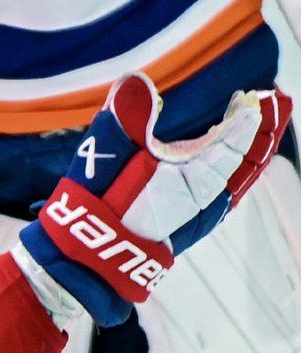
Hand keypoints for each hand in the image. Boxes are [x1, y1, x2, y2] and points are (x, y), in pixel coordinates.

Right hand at [18, 73, 290, 325]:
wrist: (85, 262)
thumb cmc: (94, 211)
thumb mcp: (102, 160)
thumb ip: (122, 119)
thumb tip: (135, 80)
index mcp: (192, 179)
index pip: (235, 142)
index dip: (251, 118)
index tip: (261, 96)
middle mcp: (204, 198)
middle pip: (248, 159)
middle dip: (265, 129)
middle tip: (277, 100)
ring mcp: (199, 213)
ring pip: (240, 177)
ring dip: (256, 149)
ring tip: (267, 123)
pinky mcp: (187, 223)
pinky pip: (227, 191)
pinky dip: (238, 170)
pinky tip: (236, 161)